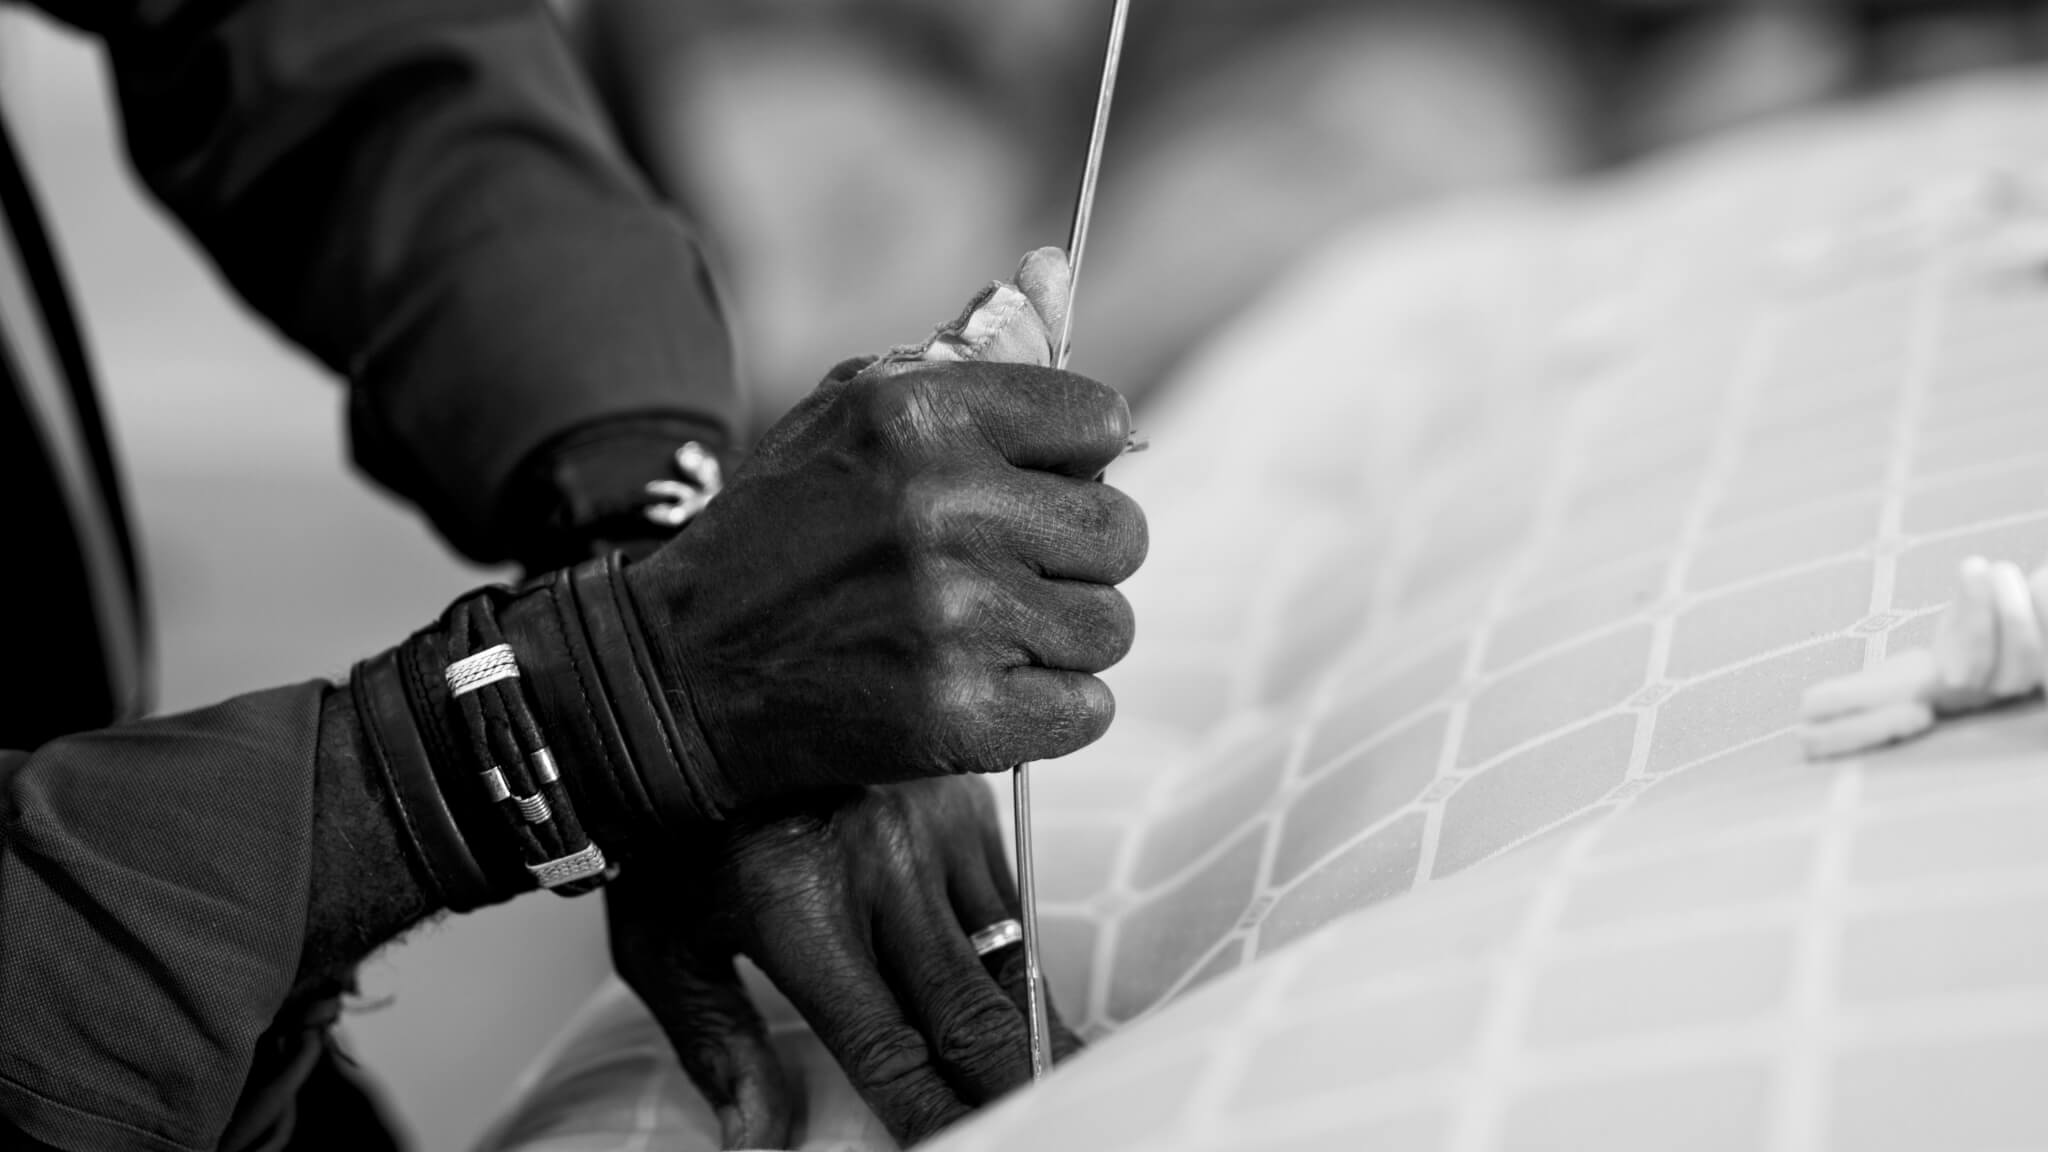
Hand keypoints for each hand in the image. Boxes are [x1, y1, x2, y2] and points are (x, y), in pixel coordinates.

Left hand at [609, 777, 1083, 1147]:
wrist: (690, 679)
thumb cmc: (669, 823)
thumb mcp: (663, 940)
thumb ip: (720, 1046)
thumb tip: (756, 1144)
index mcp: (798, 906)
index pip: (889, 1047)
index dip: (934, 1115)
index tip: (959, 1145)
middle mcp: (876, 862)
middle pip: (973, 1011)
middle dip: (1013, 1085)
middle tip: (1049, 1119)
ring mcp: (930, 823)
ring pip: (1011, 953)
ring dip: (1036, 1026)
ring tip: (1062, 1074)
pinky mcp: (962, 794)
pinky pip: (1012, 894)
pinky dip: (1022, 955)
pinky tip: (1026, 999)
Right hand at [627, 355, 1146, 813]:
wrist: (679, 671)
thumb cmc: (783, 531)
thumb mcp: (850, 413)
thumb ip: (969, 352)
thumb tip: (1057, 269)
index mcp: (918, 412)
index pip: (1101, 421)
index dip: (1079, 462)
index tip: (1039, 490)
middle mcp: (940, 505)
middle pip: (1120, 532)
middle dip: (1076, 559)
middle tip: (1008, 574)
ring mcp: (952, 615)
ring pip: (1108, 627)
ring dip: (1059, 640)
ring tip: (980, 635)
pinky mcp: (956, 714)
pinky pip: (1086, 709)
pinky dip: (1048, 712)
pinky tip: (982, 694)